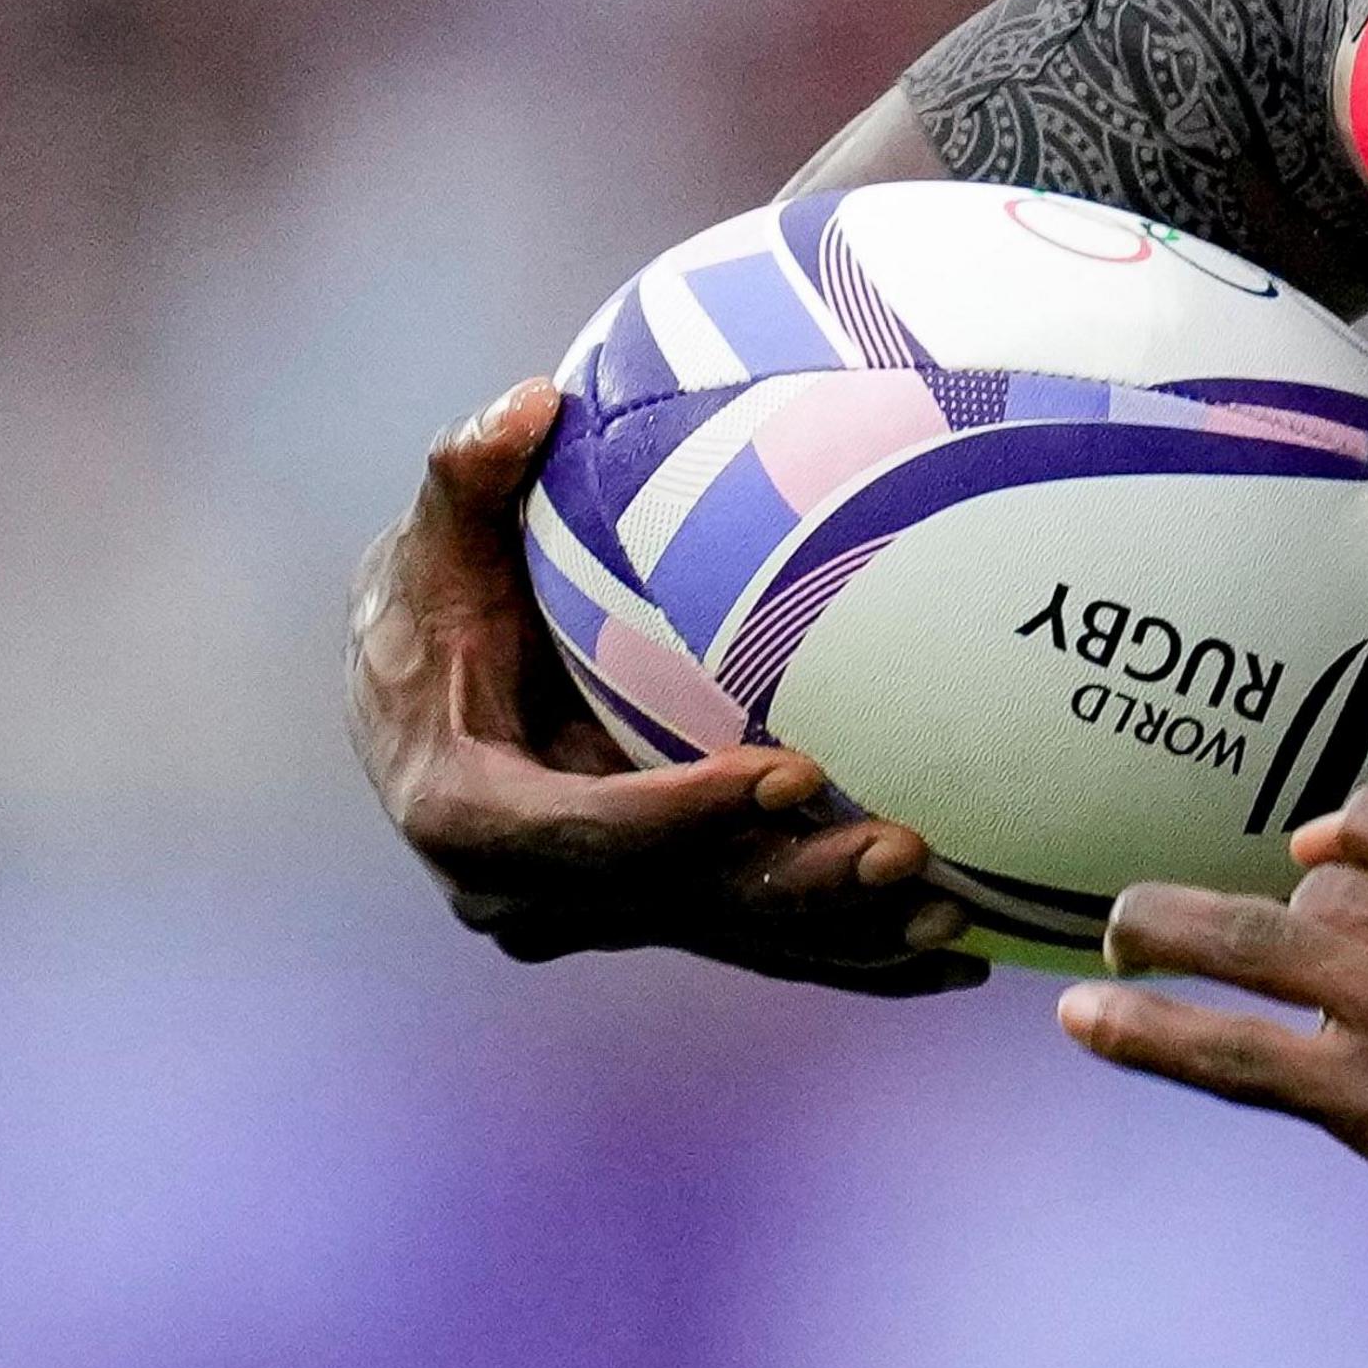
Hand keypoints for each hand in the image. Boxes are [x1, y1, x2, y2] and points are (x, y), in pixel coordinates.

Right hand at [346, 379, 989, 996]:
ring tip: (954, 913)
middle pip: (682, 901)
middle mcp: (529, 890)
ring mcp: (596, 915)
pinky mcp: (653, 915)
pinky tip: (953, 960)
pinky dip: (853, 956)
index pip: (588, 833)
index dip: (687, 815)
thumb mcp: (434, 540)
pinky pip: (759, 943)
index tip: (792, 771)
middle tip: (905, 847)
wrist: (413, 700)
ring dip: (845, 933)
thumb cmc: (432, 603)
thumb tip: (530, 406)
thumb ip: (469, 476)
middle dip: (796, 883)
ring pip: (732, 933)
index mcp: (468, 812)